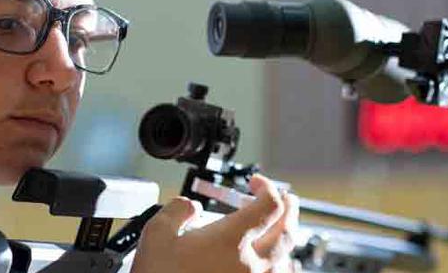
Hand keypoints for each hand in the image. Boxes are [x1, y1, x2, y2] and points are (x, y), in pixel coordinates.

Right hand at [132, 174, 299, 272]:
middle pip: (287, 232)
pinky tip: (270, 264)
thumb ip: (178, 210)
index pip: (269, 205)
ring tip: (278, 230)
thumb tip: (191, 207)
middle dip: (290, 210)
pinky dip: (278, 267)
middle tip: (286, 199)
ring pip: (285, 260)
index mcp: (231, 241)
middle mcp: (249, 264)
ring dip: (285, 240)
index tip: (255, 182)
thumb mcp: (157, 233)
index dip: (266, 187)